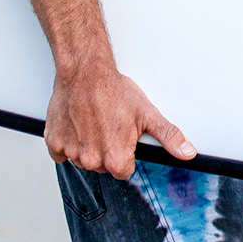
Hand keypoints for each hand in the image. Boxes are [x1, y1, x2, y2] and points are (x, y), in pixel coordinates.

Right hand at [45, 63, 195, 179]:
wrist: (85, 71)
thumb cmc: (113, 90)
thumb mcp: (147, 113)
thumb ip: (169, 137)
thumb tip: (188, 153)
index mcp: (116, 159)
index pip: (123, 170)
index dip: (124, 153)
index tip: (121, 137)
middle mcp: (92, 161)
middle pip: (102, 166)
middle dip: (105, 149)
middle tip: (107, 125)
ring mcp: (71, 152)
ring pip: (82, 159)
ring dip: (86, 144)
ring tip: (92, 121)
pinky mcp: (54, 142)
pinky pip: (61, 152)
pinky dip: (67, 141)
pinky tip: (76, 124)